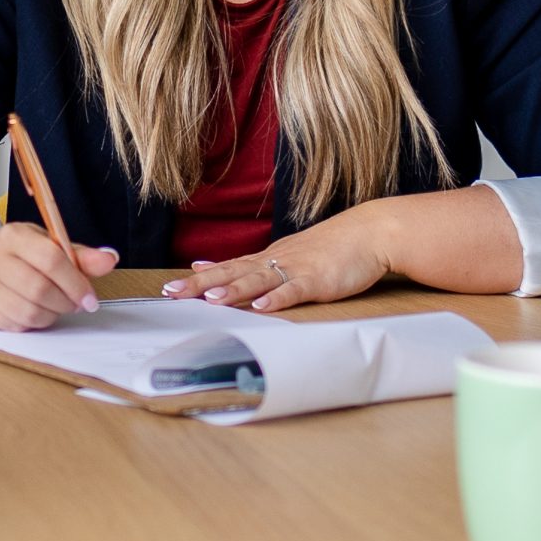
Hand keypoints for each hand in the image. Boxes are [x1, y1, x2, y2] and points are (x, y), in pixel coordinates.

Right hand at [0, 219, 119, 330]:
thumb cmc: (17, 256)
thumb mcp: (46, 245)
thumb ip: (79, 256)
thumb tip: (110, 259)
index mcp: (13, 236)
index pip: (51, 259)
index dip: (76, 282)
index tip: (89, 298)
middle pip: (39, 289)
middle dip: (65, 303)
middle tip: (74, 305)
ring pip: (28, 312)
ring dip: (50, 316)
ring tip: (55, 308)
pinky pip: (14, 325)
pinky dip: (32, 324)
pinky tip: (35, 312)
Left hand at [160, 215, 389, 312]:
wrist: (369, 232)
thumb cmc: (331, 247)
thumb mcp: (289, 253)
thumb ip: (258, 264)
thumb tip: (225, 266)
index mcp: (269, 257)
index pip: (228, 267)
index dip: (200, 277)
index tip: (171, 285)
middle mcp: (276, 261)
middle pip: (232, 273)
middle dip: (201, 285)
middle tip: (172, 294)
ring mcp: (296, 270)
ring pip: (258, 280)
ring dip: (234, 291)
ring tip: (211, 301)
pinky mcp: (317, 280)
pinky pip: (293, 290)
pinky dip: (277, 299)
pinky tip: (261, 307)